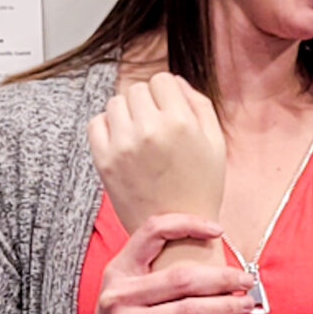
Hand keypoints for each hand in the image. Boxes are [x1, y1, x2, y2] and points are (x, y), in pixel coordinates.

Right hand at [80, 214, 254, 313]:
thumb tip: (209, 250)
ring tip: (246, 305)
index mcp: (119, 271)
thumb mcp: (126, 289)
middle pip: (182, 278)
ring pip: (189, 312)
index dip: (187, 225)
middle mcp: (119, 295)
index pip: (152, 232)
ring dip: (226, 307)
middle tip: (247, 281)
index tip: (218, 231)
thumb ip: (154, 270)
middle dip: (223, 278)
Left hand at [87, 72, 226, 233]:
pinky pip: (96, 123)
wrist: (179, 233)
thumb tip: (173, 82)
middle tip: (157, 128)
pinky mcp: (104, 160)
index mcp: (180, 122)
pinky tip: (123, 144)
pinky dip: (107, 127)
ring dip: (127, 114)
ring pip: (116, 103)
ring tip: (141, 138)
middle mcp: (149, 129)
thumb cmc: (202, 188)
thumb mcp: (216, 143)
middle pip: (137, 89)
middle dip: (148, 103)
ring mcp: (123, 145)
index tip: (171, 113)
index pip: (162, 80)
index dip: (168, 95)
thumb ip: (199, 104)